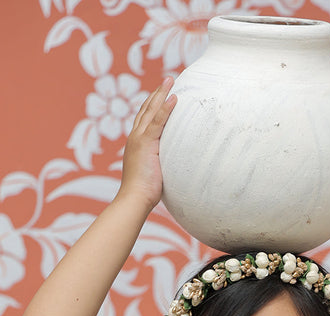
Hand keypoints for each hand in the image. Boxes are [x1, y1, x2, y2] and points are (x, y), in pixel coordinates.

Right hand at [117, 78, 176, 209]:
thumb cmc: (144, 193)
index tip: (162, 94)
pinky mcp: (145, 144)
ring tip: (172, 80)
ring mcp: (139, 139)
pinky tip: (174, 97)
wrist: (134, 199)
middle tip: (168, 80)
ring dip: (161, 93)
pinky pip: (158, 122)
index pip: (145, 120)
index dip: (153, 105)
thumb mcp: (153, 174)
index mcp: (136, 144)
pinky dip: (165, 109)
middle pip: (146, 109)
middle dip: (157, 93)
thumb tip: (172, 169)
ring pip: (151, 111)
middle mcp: (135, 137)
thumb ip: (160, 166)